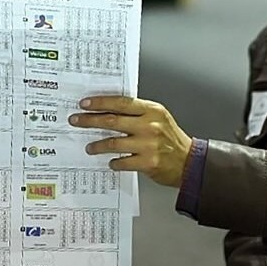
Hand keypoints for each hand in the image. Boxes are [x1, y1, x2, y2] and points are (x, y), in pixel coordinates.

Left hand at [68, 96, 192, 187]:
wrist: (190, 162)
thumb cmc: (171, 139)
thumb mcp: (159, 118)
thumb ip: (138, 113)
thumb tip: (107, 110)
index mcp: (152, 110)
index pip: (121, 102)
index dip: (100, 102)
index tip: (85, 104)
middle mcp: (150, 125)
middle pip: (112, 120)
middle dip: (90, 120)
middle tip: (76, 120)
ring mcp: (149, 144)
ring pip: (114, 142)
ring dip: (98, 145)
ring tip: (89, 147)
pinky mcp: (148, 162)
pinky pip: (122, 162)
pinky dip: (114, 162)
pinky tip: (110, 162)